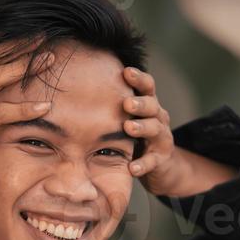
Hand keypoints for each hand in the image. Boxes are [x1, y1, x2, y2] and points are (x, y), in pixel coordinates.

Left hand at [121, 66, 180, 195]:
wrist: (161, 166)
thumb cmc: (136, 136)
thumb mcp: (128, 118)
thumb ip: (112, 107)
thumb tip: (77, 90)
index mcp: (149, 105)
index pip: (147, 87)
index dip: (139, 78)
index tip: (126, 71)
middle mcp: (158, 117)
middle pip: (152, 106)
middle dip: (140, 103)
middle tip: (127, 103)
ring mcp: (162, 138)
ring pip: (155, 129)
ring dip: (142, 127)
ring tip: (128, 127)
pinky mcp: (161, 159)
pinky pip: (152, 161)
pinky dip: (142, 164)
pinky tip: (131, 168)